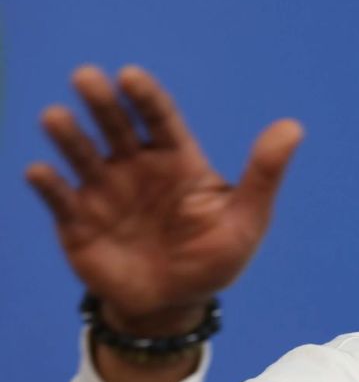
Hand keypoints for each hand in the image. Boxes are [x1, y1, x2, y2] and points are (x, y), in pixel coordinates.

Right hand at [26, 65, 302, 334]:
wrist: (175, 305)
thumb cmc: (213, 258)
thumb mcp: (246, 219)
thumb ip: (264, 174)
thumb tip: (294, 126)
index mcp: (176, 160)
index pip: (159, 119)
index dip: (145, 97)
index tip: (131, 76)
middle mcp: (135, 167)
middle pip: (116, 126)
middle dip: (102, 102)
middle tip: (87, 77)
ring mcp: (103, 192)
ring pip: (82, 155)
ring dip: (68, 135)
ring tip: (55, 117)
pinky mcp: (77, 222)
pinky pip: (59, 199)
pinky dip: (49, 185)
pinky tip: (41, 172)